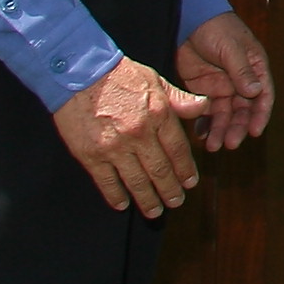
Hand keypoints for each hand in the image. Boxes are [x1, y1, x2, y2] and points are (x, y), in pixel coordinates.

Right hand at [52, 54, 209, 215]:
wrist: (79, 72)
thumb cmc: (119, 74)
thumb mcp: (155, 80)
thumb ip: (179, 99)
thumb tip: (204, 106)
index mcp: (159, 114)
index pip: (178, 149)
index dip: (186, 169)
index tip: (190, 182)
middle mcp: (139, 134)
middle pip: (160, 170)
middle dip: (170, 190)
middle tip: (176, 202)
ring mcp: (114, 147)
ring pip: (136, 181)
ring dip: (147, 199)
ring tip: (155, 211)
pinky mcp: (91, 154)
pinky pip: (106, 182)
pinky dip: (116, 196)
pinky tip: (123, 204)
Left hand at [176, 8, 275, 152]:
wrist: (188, 20)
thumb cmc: (217, 28)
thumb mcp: (231, 47)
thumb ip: (242, 70)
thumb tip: (256, 92)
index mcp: (255, 69)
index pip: (263, 96)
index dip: (260, 115)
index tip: (254, 131)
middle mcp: (241, 82)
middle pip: (243, 110)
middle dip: (237, 128)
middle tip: (230, 143)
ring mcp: (222, 87)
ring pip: (225, 115)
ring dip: (221, 130)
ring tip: (214, 146)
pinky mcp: (203, 90)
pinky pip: (206, 112)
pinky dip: (205, 124)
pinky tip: (201, 135)